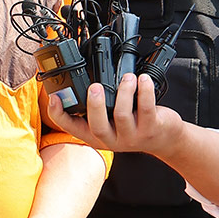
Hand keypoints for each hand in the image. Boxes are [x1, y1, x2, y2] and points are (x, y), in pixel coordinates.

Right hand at [47, 73, 183, 155]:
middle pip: (97, 126)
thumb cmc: (134, 125)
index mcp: (95, 136)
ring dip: (123, 92)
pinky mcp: (151, 129)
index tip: (53, 98)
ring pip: (121, 114)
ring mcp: (132, 137)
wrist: (165, 140)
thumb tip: (81, 84)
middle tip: (94, 86)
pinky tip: (143, 80)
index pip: (70, 128)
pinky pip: (145, 109)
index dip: (58, 114)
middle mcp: (111, 140)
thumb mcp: (110, 122)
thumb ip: (96, 109)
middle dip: (94, 104)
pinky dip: (144, 91)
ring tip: (126, 77)